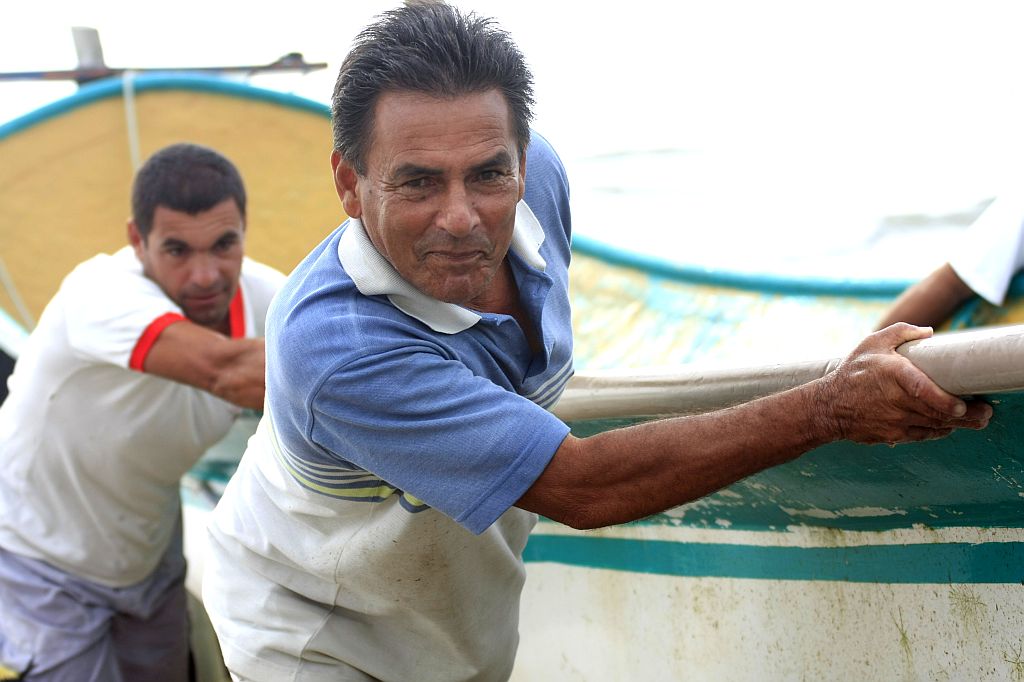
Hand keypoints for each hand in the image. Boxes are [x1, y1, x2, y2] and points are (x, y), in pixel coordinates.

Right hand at [813, 323, 990, 444]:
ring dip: (958, 426)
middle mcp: (897, 402)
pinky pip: (923, 435)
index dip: (948, 403)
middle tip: (984, 413)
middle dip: (966, 416)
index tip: (962, 406)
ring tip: (976, 421)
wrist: (829, 406)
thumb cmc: (852, 372)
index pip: (926, 393)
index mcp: (894, 376)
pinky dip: (938, 431)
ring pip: (935, 426)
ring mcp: (896, 421)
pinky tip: (948, 426)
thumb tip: (929, 332)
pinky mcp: (894, 434)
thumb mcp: (872, 343)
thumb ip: (902, 332)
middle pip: (939, 414)